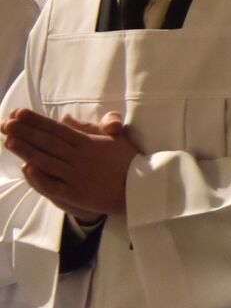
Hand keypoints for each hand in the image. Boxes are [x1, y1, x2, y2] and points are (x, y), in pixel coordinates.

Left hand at [2, 110, 136, 219]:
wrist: (140, 187)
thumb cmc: (127, 160)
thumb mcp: (113, 138)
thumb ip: (89, 128)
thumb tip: (66, 119)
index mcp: (88, 142)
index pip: (57, 129)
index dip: (37, 121)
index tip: (19, 113)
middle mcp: (79, 157)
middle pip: (48, 142)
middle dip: (25, 132)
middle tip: (6, 123)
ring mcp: (75, 175)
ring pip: (46, 161)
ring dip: (26, 150)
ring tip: (8, 140)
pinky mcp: (75, 193)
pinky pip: (53, 184)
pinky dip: (39, 177)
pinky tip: (26, 168)